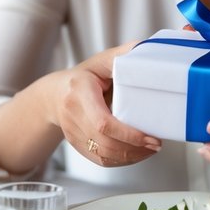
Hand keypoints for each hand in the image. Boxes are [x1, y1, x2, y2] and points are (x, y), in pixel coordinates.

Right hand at [57, 42, 162, 167]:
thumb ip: (120, 56)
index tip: (150, 136)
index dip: (128, 134)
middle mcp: (73, 116)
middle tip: (155, 144)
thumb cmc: (82, 78)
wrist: (53, 95)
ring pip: (102, 155)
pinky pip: (99, 160)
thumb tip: (143, 48)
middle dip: (134, 148)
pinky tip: (135, 155)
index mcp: (79, 92)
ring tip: (149, 150)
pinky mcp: (76, 145)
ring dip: (130, 157)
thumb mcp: (98, 62)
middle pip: (105, 143)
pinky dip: (120, 161)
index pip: (103, 122)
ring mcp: (73, 133)